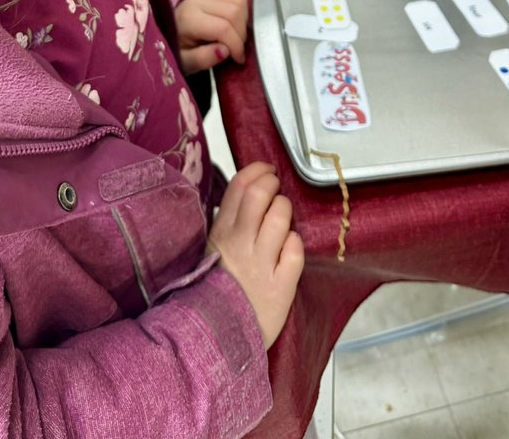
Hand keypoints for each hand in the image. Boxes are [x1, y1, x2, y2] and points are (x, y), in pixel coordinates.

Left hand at [175, 0, 248, 74]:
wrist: (170, 29)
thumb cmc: (180, 48)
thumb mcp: (187, 62)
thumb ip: (203, 59)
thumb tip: (225, 51)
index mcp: (188, 19)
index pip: (223, 28)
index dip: (236, 45)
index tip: (238, 58)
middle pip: (234, 12)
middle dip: (241, 34)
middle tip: (236, 48)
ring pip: (239, 1)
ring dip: (243, 22)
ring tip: (235, 35)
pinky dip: (241, 10)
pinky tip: (234, 22)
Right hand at [207, 162, 303, 348]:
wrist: (216, 338)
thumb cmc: (218, 291)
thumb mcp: (213, 251)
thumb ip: (229, 223)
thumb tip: (249, 190)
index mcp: (221, 233)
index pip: (240, 186)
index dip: (257, 170)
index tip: (266, 170)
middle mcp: (240, 244)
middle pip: (260, 194)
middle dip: (273, 184)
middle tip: (277, 190)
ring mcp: (260, 265)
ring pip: (281, 217)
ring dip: (286, 210)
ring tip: (283, 221)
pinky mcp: (280, 287)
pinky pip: (295, 251)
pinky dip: (295, 244)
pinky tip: (289, 250)